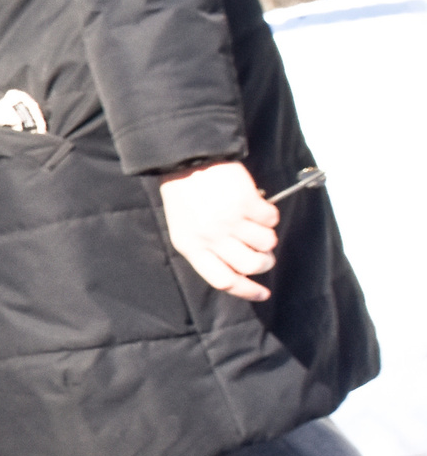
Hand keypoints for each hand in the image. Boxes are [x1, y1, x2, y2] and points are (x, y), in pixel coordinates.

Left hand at [158, 161, 278, 301]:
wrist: (187, 161)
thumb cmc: (186, 197)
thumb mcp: (184, 229)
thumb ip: (207, 250)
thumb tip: (241, 270)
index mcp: (191, 247)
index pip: (223, 281)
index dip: (246, 291)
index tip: (262, 294)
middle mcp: (211, 237)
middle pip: (251, 265)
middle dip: (264, 262)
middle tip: (263, 253)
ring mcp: (229, 220)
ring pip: (267, 243)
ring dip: (267, 236)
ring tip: (255, 223)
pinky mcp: (246, 202)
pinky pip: (271, 220)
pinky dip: (269, 214)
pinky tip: (256, 205)